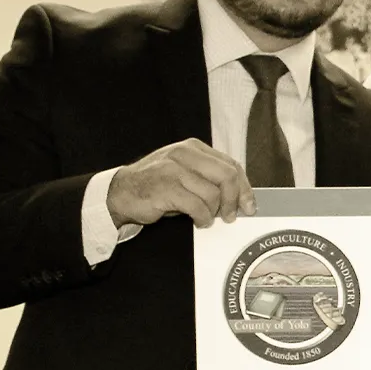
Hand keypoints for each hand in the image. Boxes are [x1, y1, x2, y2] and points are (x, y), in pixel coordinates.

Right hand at [106, 140, 254, 228]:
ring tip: (206, 218)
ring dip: (214, 212)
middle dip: (234, 200)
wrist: (121, 192)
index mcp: (194, 148)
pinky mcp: (166, 187)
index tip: (249, 206)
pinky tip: (198, 221)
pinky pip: (198, 206)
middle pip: (227, 176)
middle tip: (230, 216)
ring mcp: (174, 169)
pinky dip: (202, 217)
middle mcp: (185, 154)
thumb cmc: (158, 186)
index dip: (244, 188)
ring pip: (213, 193)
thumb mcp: (186, 174)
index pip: (231, 165)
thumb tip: (240, 197)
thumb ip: (210, 178)